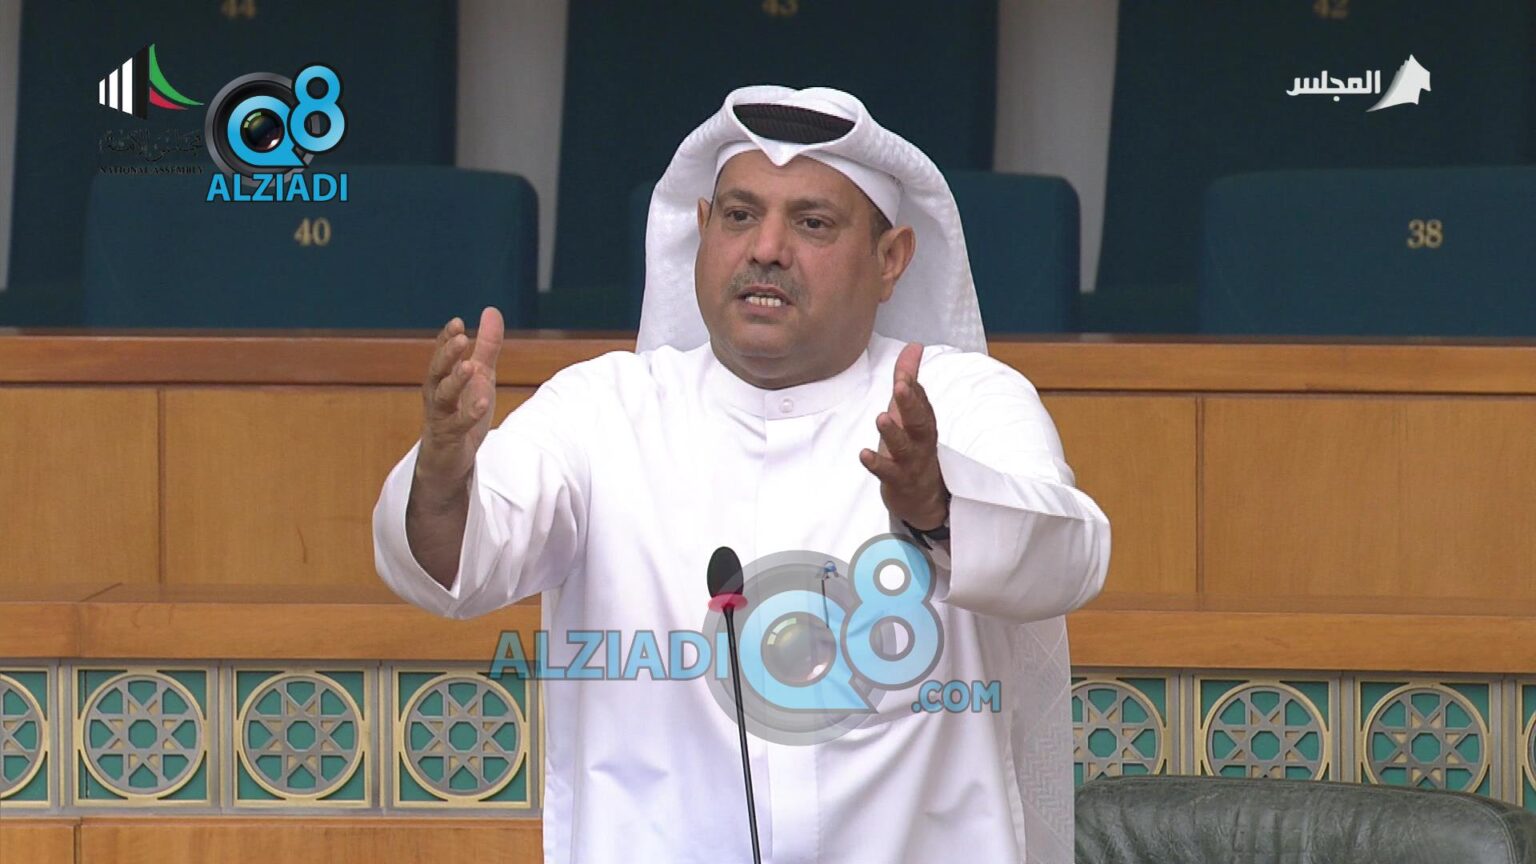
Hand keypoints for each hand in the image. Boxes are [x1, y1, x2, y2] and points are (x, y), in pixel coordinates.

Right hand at [415, 306, 503, 494]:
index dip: (447, 338)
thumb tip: (491, 311)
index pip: (442, 354)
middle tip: (461, 338)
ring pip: (443, 397)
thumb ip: (486, 346)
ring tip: (470, 366)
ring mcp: (440, 416)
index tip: (457, 322)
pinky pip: (457, 425)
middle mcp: (437, 394)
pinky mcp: (448, 437)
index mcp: (444, 377)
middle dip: (448, 354)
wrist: (451, 458)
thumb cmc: (462, 411)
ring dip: (455, 381)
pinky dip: (469, 414)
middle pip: (437, 371)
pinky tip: (482, 402)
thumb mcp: (481, 376)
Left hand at [859, 342, 948, 530]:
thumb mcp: (909, 411)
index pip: (920, 400)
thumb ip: (909, 378)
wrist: (923, 496)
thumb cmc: (913, 445)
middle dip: (910, 403)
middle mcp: (920, 439)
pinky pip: (888, 473)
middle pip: (920, 421)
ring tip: (881, 418)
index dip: (912, 384)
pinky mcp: (898, 480)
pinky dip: (877, 464)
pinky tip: (864, 454)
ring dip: (893, 433)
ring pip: (904, 447)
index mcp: (923, 420)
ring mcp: (910, 461)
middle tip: (900, 386)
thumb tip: (915, 346)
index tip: (903, 370)